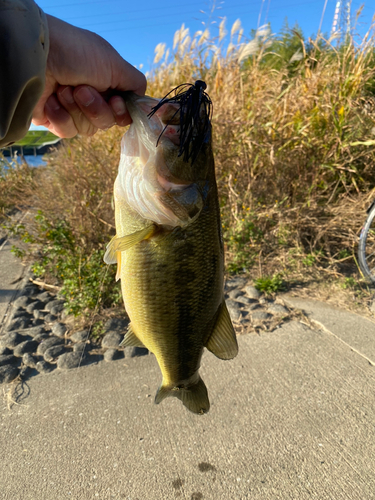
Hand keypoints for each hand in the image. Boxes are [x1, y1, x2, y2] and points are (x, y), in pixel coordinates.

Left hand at [32, 15, 145, 137]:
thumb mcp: (114, 64)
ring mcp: (72, 109)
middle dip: (95, 108)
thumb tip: (145, 103)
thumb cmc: (76, 53)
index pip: (123, 112)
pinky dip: (61, 116)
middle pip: (106, 123)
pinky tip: (52, 101)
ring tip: (63, 90)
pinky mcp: (54, 119)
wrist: (36, 56)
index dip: (121, 112)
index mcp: (107, 83)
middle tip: (81, 89)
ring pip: (87, 129)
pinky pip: (68, 132)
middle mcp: (91, 97)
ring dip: (76, 109)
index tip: (115, 101)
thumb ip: (135, 83)